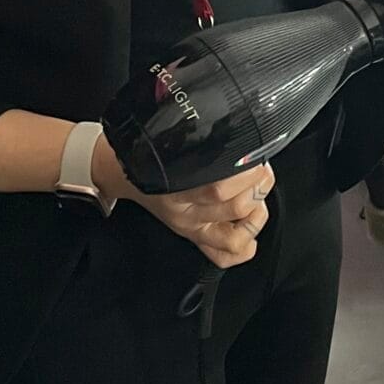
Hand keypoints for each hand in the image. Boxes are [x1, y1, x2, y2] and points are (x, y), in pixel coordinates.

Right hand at [93, 133, 272, 269]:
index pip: (219, 188)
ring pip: (234, 237)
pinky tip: (248, 227)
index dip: (246, 174)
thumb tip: (240, 128)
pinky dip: (246, 246)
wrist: (123, 173)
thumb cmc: (153, 154)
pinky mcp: (196, 239)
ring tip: (257, 192)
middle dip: (257, 186)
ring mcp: (191, 228)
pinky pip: (224, 256)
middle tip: (260, 168)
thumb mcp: (176, 142)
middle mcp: (185, 212)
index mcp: (177, 183)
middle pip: (233, 207)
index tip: (255, 153)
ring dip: (257, 213)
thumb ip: (208, 138)